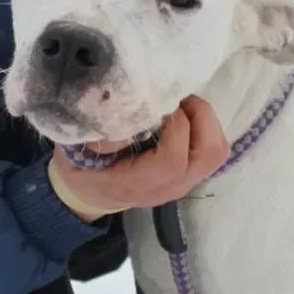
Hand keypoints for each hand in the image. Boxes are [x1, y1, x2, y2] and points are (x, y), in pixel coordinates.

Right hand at [47, 96, 230, 221]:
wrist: (90, 194)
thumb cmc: (82, 167)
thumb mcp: (77, 151)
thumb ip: (97, 135)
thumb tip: (123, 114)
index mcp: (138, 183)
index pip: (172, 160)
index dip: (174, 126)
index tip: (158, 104)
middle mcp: (168, 187)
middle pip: (208, 155)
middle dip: (200, 117)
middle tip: (177, 99)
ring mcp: (182, 182)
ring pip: (216, 153)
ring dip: (205, 121)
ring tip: (180, 106)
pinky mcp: (189, 174)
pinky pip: (211, 151)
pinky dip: (204, 128)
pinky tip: (180, 117)